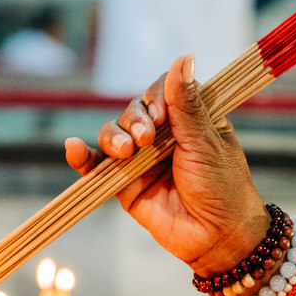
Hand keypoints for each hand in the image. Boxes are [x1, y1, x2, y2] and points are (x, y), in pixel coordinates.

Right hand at [65, 54, 268, 276]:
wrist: (217, 237)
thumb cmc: (223, 187)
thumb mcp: (205, 141)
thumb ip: (185, 103)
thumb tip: (185, 57)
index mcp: (189, 118)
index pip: (162, 90)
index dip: (156, 97)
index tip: (161, 114)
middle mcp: (163, 135)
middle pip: (133, 110)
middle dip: (134, 120)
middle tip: (145, 139)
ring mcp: (141, 159)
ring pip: (112, 133)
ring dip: (113, 137)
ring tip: (126, 151)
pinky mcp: (124, 183)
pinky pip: (97, 165)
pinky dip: (82, 156)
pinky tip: (73, 148)